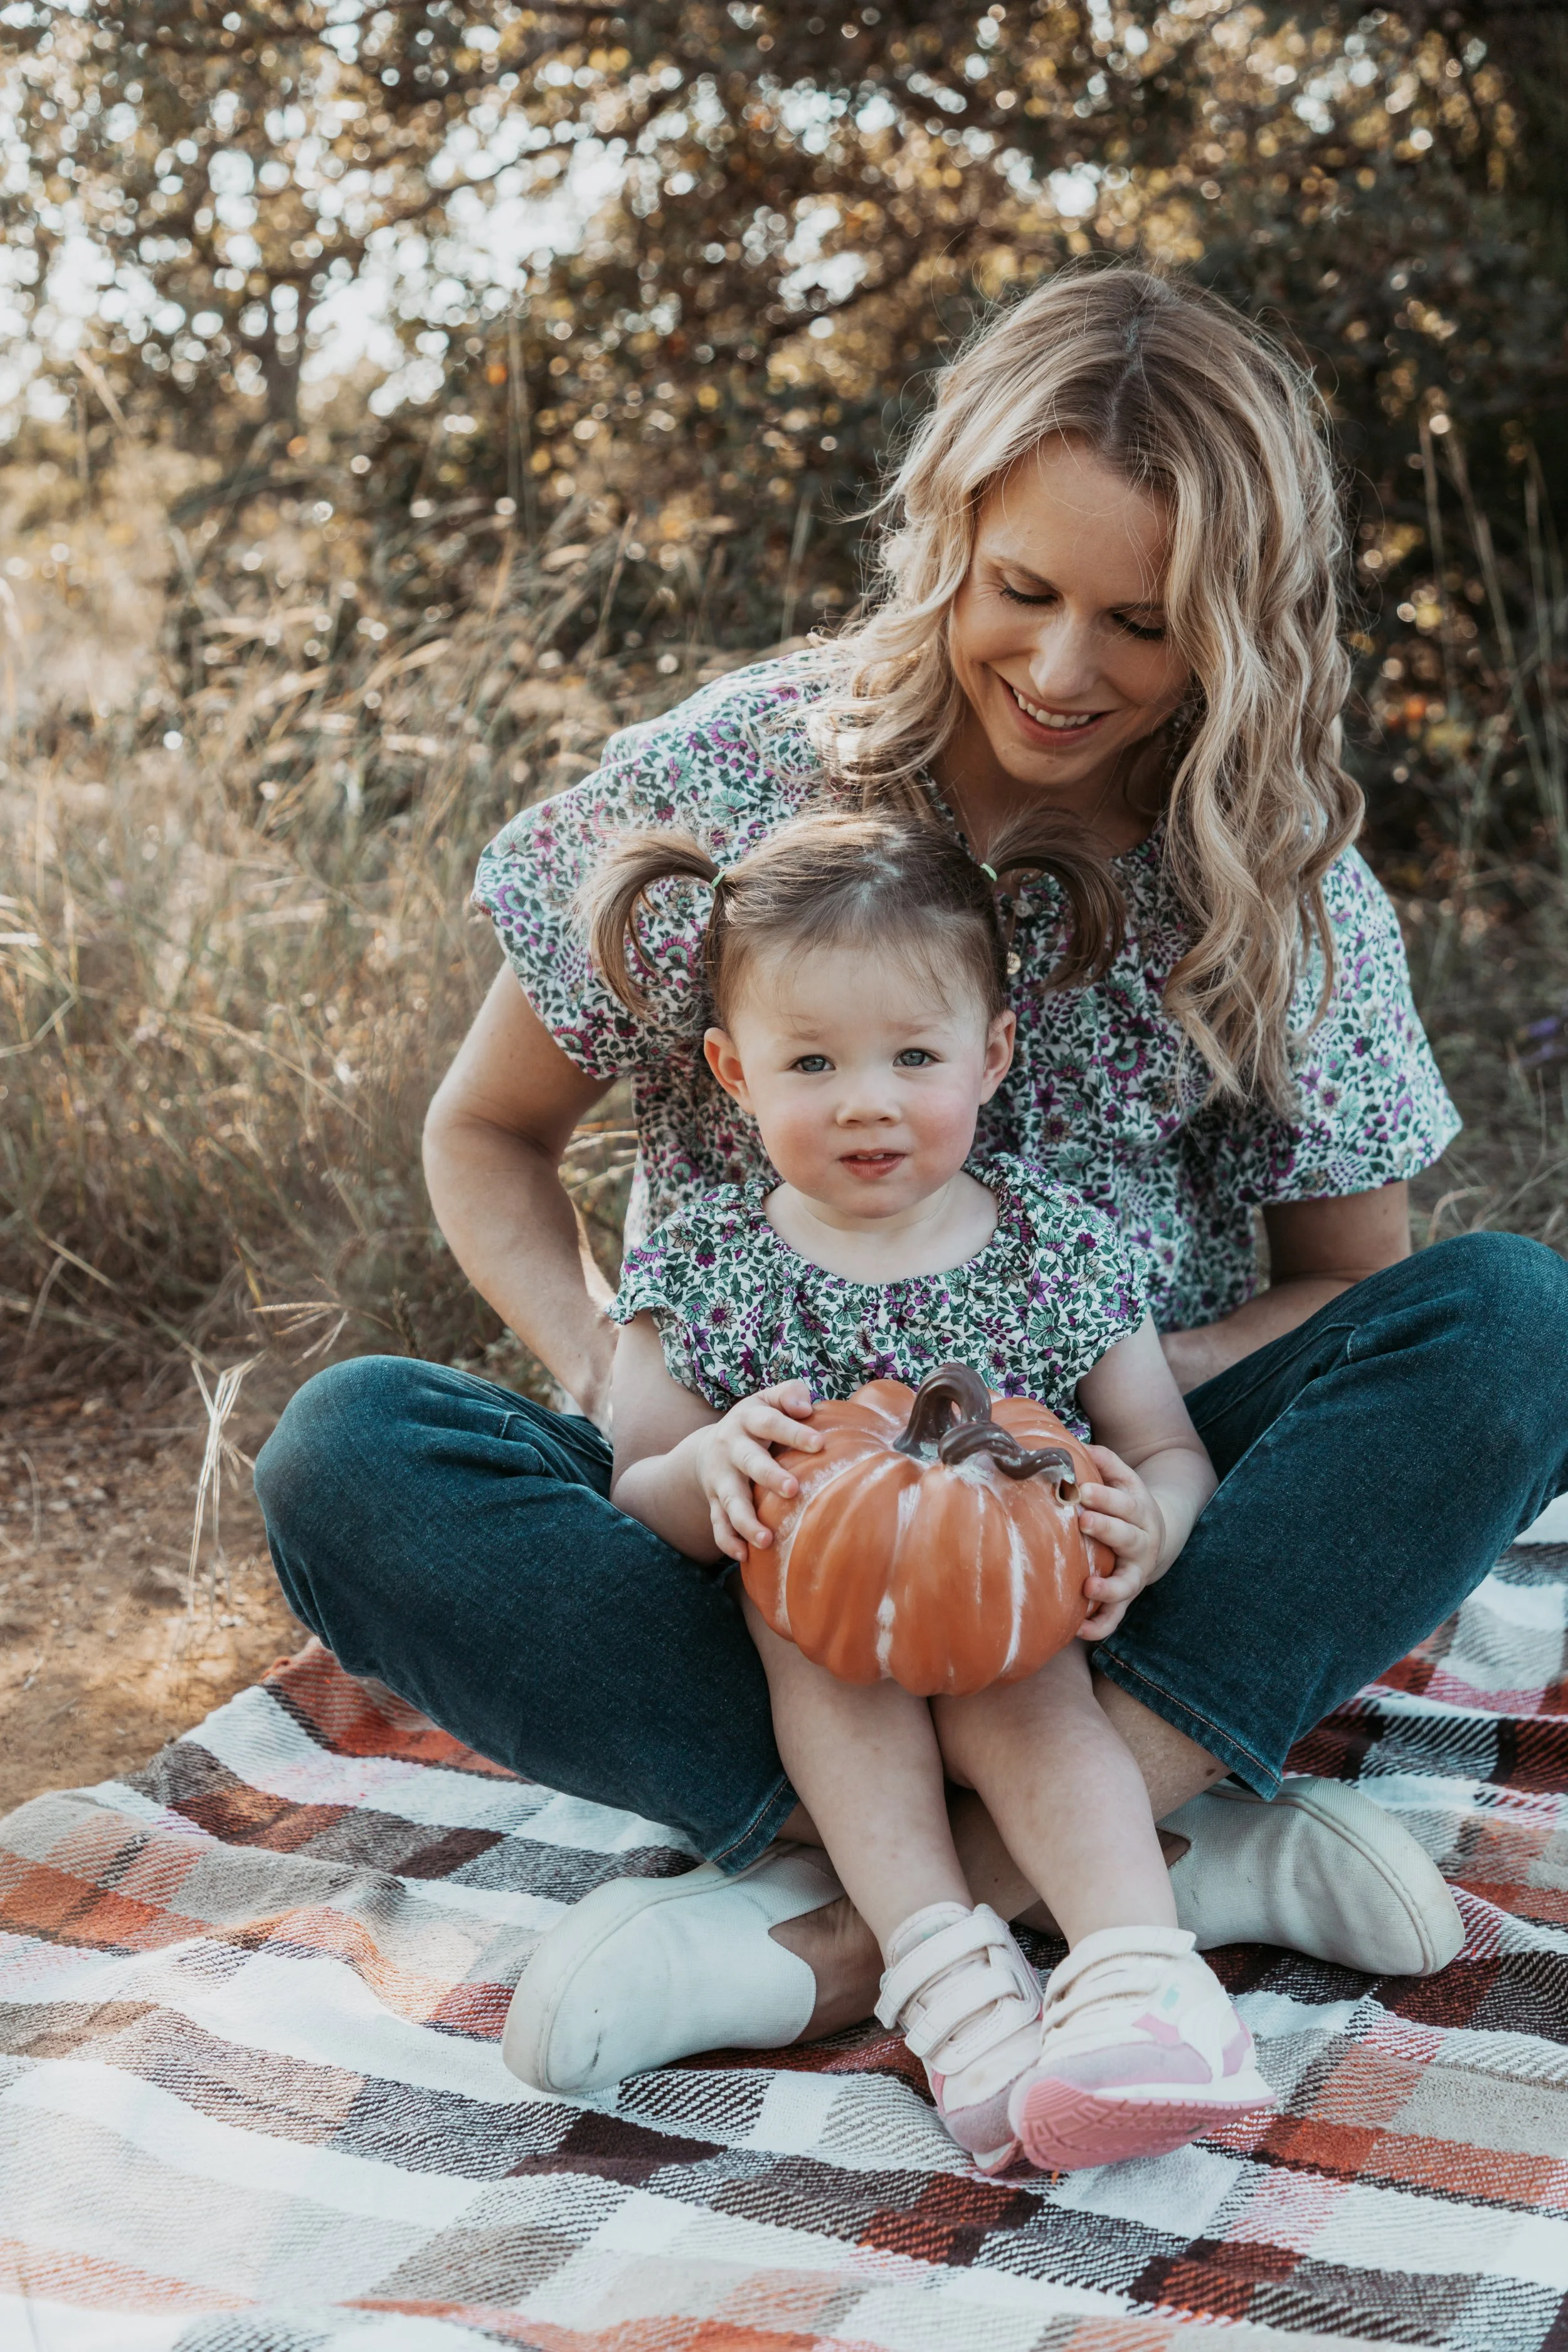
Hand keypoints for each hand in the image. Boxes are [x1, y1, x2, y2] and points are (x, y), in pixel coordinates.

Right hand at [690, 1381, 818, 1562]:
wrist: (710, 1447)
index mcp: (748, 1419)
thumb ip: (790, 1394)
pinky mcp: (714, 1502)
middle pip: (749, 1461)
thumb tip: (807, 1407)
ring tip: (766, 1540)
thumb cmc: (757, 1422)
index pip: (770, 1422)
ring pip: (731, 1500)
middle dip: (769, 1475)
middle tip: (793, 1489)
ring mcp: (721, 1477)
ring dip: (746, 1520)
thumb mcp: (769, 1400)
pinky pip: (718, 1523)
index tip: (820, 1444)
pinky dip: (728, 1541)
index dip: (793, 1432)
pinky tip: (744, 1556)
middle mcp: (731, 1447)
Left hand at [1073, 1443, 1167, 1639]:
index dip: (1105, 1496)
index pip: (1124, 1502)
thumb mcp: (1124, 1479)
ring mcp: (1135, 1573)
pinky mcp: (1126, 1597)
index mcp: (1138, 1510)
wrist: (1156, 1536)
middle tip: (1082, 1521)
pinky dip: (1101, 1625)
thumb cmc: (1125, 1504)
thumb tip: (1082, 1445)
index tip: (1081, 1491)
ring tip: (1089, 1587)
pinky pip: (1116, 1616)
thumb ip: (1106, 1462)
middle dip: (1106, 1529)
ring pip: (1127, 1582)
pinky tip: (1079, 1629)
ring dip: (1109, 1586)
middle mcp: (1141, 1542)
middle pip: (1127, 1537)